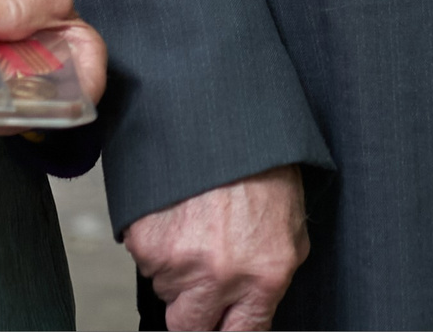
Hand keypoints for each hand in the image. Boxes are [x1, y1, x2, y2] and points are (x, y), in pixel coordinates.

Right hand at [124, 165, 307, 330]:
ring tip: (195, 223)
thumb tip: (254, 308)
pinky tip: (177, 211)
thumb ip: (272, 276)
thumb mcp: (289, 226)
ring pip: (164, 288)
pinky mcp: (146, 242)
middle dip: (193, 309)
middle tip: (200, 276)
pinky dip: (156, 238)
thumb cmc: (260, 165)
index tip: (219, 321)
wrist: (224, 121)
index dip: (227, 328)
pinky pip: (144, 257)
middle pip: (190, 327)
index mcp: (265, 276)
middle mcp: (222, 276)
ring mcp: (180, 262)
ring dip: (176, 267)